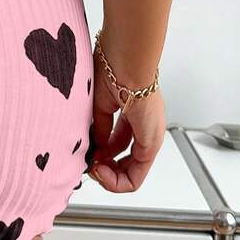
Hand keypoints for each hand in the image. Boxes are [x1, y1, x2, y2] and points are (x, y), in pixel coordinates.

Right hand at [86, 55, 165, 192]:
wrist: (126, 59)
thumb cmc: (112, 69)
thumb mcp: (100, 104)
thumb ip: (100, 129)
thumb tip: (96, 148)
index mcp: (134, 115)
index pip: (118, 145)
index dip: (101, 153)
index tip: (88, 151)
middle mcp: (145, 129)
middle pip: (126, 163)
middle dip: (105, 169)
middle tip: (89, 165)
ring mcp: (150, 138)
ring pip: (132, 174)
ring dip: (109, 178)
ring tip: (93, 169)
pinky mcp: (151, 144)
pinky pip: (135, 177)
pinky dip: (115, 181)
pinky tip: (99, 170)